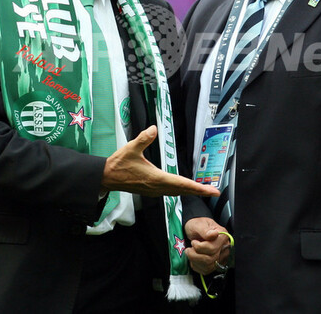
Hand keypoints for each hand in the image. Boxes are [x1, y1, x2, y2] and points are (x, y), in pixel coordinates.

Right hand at [101, 126, 218, 197]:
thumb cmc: (118, 164)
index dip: (198, 188)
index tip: (211, 191)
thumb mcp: (131, 148)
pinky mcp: (151, 190)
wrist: (106, 177)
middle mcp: (157, 187)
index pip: (182, 184)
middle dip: (199, 191)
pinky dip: (180, 190)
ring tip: (202, 189)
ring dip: (190, 191)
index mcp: (156, 179)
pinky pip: (170, 191)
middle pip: (183, 190)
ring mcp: (154, 190)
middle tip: (213, 192)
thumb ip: (144, 138)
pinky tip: (183, 187)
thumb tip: (154, 129)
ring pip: (177, 192)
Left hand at [184, 217, 230, 274]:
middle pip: (211, 258)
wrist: (194, 230)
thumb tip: (214, 234)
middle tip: (189, 248)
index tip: (193, 242)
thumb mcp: (198, 224)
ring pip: (209, 266)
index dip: (200, 247)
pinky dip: (196, 265)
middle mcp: (224, 247)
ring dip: (195, 260)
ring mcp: (220, 256)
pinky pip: (206, 270)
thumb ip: (205, 230)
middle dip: (195, 254)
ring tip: (190, 252)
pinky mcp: (215, 264)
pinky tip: (194, 258)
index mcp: (222, 235)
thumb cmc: (197, 226)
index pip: (213, 248)